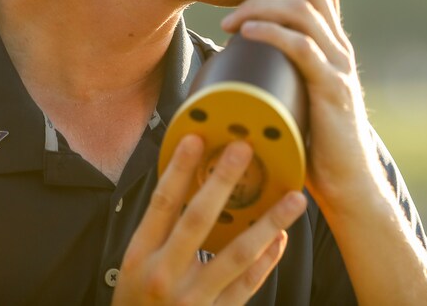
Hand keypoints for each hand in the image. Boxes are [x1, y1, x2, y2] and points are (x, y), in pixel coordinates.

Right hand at [113, 135, 306, 304]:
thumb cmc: (137, 304)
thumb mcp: (134, 267)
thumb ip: (158, 232)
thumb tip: (186, 183)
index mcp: (139, 257)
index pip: (161, 204)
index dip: (179, 169)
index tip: (196, 138)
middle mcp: (164, 275)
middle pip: (197, 219)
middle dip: (223, 181)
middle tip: (245, 149)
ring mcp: (192, 297)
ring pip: (235, 254)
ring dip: (268, 222)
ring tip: (293, 199)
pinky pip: (247, 285)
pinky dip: (266, 261)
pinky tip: (281, 239)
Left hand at [221, 0, 382, 204]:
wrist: (346, 182)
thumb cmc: (315, 139)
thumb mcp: (298, 91)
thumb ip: (281, 69)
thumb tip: (238, 53)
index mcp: (334, 43)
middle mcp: (340, 46)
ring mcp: (338, 66)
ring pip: (306, 10)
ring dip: (263, 2)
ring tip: (229, 14)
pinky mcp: (330, 89)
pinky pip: (302, 47)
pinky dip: (272, 31)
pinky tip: (248, 29)